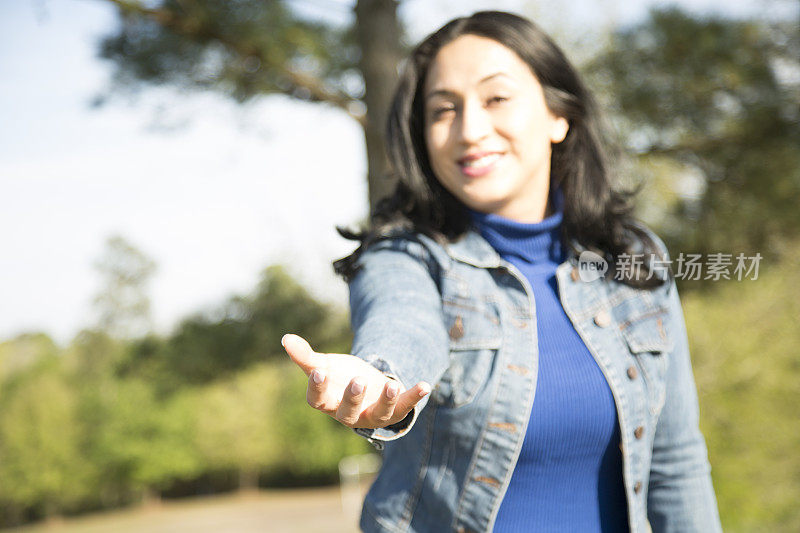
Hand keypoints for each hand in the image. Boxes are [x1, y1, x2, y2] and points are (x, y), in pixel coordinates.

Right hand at [281, 333, 430, 428]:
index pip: (318, 400)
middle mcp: (349, 413)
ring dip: (385, 400)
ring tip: (391, 384)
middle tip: (357, 381)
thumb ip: (305, 356)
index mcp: (328, 402)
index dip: (318, 388)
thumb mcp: (324, 365)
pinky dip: (415, 396)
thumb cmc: (340, 378)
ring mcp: (373, 414)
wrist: (368, 388)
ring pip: (378, 414)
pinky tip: (425, 385)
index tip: (319, 371)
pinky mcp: (394, 410)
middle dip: (353, 398)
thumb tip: (285, 338)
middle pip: (347, 412)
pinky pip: (405, 407)